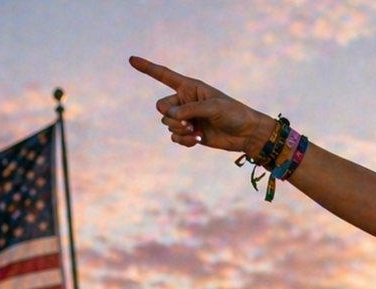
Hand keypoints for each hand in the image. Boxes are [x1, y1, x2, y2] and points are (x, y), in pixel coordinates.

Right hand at [129, 58, 272, 155]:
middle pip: (162, 107)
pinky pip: (175, 138)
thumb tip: (169, 116)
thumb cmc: (233, 114)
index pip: (164, 75)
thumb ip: (190, 109)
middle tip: (188, 122)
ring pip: (167, 124)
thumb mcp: (213, 107)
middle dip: (172, 116)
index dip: (147, 68)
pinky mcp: (189, 133)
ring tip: (196, 131)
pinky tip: (196, 140)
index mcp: (189, 87)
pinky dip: (183, 140)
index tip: (131, 60)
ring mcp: (186, 118)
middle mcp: (184, 101)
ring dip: (180, 130)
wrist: (245, 134)